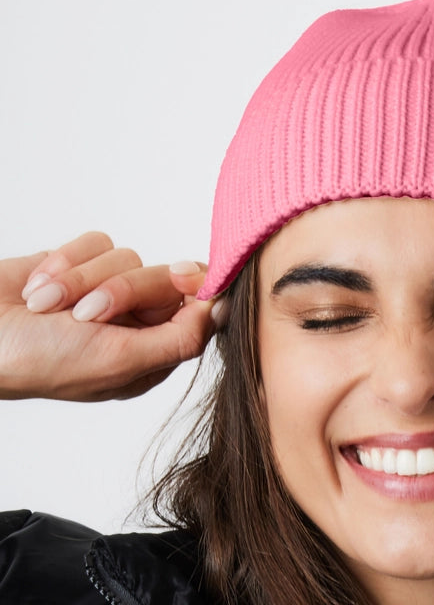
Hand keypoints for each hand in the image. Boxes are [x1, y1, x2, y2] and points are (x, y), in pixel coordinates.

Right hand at [0, 231, 216, 400]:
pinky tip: (38, 290)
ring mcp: (104, 292)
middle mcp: (134, 323)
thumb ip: (178, 339)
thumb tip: (223, 312)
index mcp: (151, 354)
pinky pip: (95, 242)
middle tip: (87, 314)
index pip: (198, 311)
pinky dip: (64, 262)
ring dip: (81, 280)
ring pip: (127, 257)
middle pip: (165, 279)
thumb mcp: (120, 360)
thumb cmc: (42, 362)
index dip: (195, 288)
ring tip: (49, 308)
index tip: (182, 275)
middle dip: (121, 289)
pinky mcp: (78, 265)